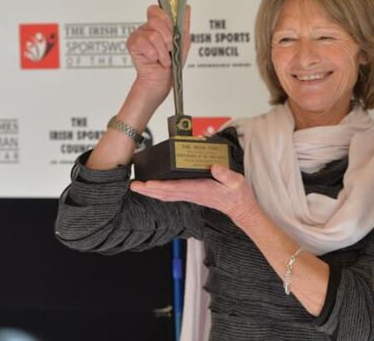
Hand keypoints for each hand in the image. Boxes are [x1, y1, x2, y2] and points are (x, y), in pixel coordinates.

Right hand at [126, 4, 191, 105]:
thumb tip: (186, 8)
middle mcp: (147, 27)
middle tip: (169, 48)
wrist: (163, 79)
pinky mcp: (132, 44)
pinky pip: (145, 44)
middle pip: (156, 21)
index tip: (172, 30)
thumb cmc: (172, 62)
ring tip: (163, 58)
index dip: (165, 18)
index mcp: (158, 24)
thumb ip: (184, 24)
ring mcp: (138, 35)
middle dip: (168, 38)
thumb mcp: (183, 41)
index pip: (156, 9)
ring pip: (154, 35)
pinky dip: (154, 55)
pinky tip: (154, 59)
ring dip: (162, 51)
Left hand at [130, 164, 262, 224]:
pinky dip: (159, 192)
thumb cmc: (237, 194)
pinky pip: (171, 194)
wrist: (240, 208)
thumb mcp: (236, 181)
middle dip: (148, 189)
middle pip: (165, 193)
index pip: (176, 188)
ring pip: (166, 195)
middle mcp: (192, 193)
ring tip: (137, 186)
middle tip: (133, 185)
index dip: (160, 186)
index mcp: (200, 189)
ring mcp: (191, 195)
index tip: (147, 183)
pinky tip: (153, 189)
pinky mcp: (191, 194)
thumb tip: (214, 166)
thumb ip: (225, 173)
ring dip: (150, 191)